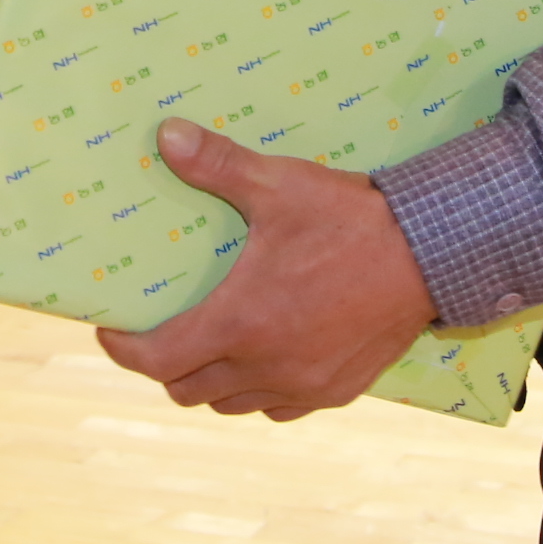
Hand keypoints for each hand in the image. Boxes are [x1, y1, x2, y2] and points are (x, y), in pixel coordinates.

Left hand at [94, 118, 435, 420]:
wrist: (431, 254)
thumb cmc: (349, 220)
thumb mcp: (279, 185)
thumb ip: (218, 164)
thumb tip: (166, 135)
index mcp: (240, 323)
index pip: (158, 361)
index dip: (124, 351)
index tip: (111, 333)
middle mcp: (267, 367)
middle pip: (188, 389)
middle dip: (165, 366)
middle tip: (161, 332)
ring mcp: (304, 386)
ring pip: (233, 403)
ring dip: (211, 382)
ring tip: (208, 346)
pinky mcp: (338, 391)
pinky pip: (279, 408)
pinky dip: (259, 392)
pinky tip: (264, 359)